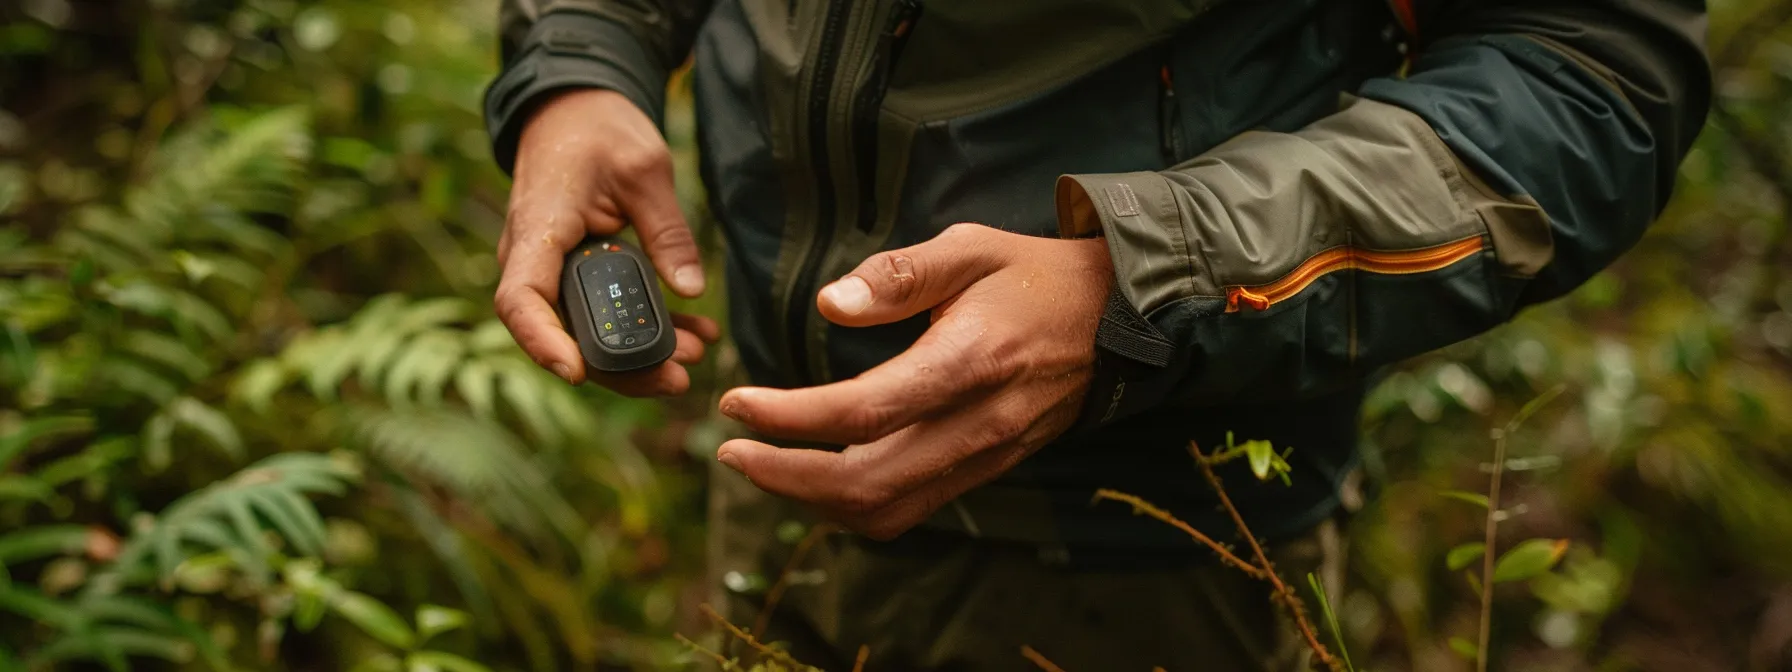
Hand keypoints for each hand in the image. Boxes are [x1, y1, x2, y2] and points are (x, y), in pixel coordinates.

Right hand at [495, 89, 717, 394]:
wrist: (573, 109)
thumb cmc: (598, 130)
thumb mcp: (644, 170)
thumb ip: (667, 230)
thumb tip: (691, 288)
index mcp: (538, 230)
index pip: (520, 301)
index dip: (542, 343)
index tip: (577, 374)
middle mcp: (533, 259)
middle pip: (562, 334)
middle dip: (619, 366)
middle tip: (678, 376)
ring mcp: (551, 270)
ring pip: (586, 331)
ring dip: (640, 353)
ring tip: (696, 356)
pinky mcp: (574, 274)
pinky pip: (602, 313)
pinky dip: (646, 328)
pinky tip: (695, 334)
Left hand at [714, 223, 1111, 538]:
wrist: (1120, 320)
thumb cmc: (1037, 276)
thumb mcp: (971, 248)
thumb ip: (899, 274)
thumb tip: (831, 303)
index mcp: (969, 363)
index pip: (864, 413)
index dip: (790, 418)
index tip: (736, 403)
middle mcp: (977, 424)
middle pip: (866, 483)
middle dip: (785, 476)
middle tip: (730, 449)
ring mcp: (985, 456)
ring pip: (886, 511)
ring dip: (813, 501)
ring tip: (764, 465)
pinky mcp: (985, 469)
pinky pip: (910, 508)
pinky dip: (852, 504)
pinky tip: (818, 475)